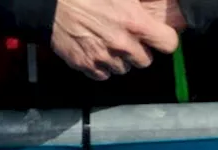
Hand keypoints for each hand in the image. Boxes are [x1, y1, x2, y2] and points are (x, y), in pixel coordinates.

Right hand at [52, 0, 178, 80]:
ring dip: (120, 59)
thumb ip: (143, 2)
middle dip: (139, 50)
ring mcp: (104, 57)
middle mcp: (122, 44)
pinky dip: (101, 66)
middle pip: (145, 61)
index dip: (164, 39)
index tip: (159, 37)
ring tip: (107, 41)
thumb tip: (158, 2)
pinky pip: (103, 74)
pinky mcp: (86, 65)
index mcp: (134, 23)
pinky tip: (95, 49)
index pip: (168, 44)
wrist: (48, 3)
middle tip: (128, 37)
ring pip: (124, 69)